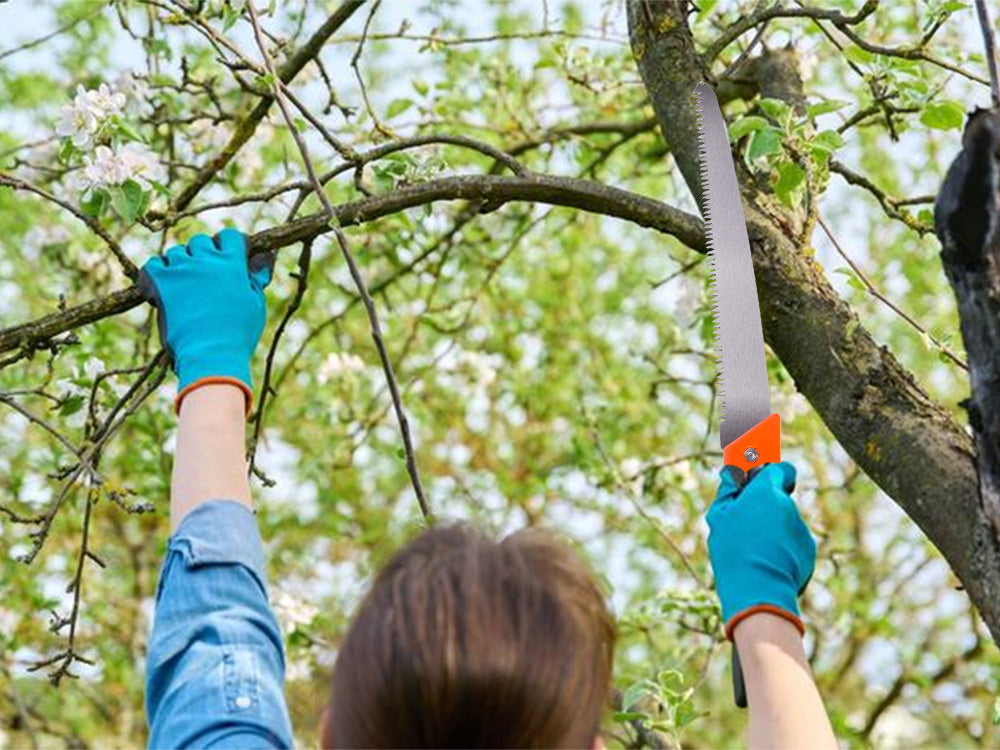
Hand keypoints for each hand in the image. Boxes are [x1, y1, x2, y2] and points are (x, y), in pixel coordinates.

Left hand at [138, 228, 273, 412]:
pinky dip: (158, 271)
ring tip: (187, 284)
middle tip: (206, 275)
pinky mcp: (162, 282)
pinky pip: (153, 264)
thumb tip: (267, 255)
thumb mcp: (256, 303)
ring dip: (182, 263)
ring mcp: (182, 269)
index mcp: (232, 264)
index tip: (228, 257)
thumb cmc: (239, 333)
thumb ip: (257, 276)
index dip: (229, 245)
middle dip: (204, 254)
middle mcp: (207, 260)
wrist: (211, 354)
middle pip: (201, 241)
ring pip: (178, 252)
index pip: (229, 236)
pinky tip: (165, 284)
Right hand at [707, 462, 815, 639]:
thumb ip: (729, 489)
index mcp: (766, 492)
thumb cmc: (733, 549)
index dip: (771, 472)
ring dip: (773, 531)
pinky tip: (766, 564)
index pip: (781, 469)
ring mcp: (801, 529)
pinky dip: (782, 550)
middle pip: (778, 499)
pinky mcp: (808, 551)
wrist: (758, 589)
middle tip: (744, 525)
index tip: (760, 477)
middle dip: (765, 507)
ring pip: (785, 523)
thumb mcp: (720, 517)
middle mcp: (789, 506)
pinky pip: (793, 544)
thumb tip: (730, 470)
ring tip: (753, 551)